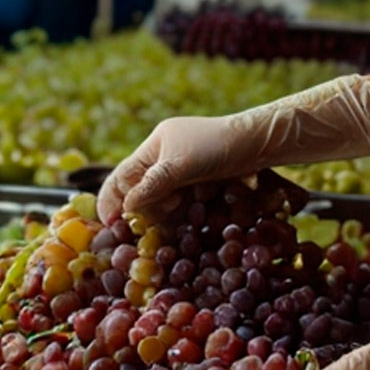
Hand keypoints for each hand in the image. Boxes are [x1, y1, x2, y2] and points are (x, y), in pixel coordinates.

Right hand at [96, 74, 369, 223]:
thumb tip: (126, 207)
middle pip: (140, 190)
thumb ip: (152, 185)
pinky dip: (179, 212)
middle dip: (143, 209)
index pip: (123, 175)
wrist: (258, 142)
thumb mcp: (179, 166)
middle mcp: (164, 157)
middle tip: (146, 227)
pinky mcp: (200, 181)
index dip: (113, 200)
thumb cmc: (217, 146)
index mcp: (154, 147)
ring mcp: (183, 170)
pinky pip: (181, 201)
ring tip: (174, 217)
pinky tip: (183, 220)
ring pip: (161, 199)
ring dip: (163, 213)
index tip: (111, 226)